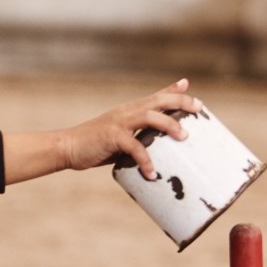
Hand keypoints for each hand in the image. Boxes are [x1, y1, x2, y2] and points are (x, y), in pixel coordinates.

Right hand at [59, 79, 202, 179]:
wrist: (68, 147)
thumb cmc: (95, 144)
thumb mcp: (119, 135)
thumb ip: (137, 135)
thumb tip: (155, 146)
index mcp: (129, 110)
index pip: (156, 96)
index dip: (175, 93)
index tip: (194, 96)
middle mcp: (126, 111)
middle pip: (158, 101)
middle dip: (180, 102)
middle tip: (199, 109)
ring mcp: (119, 122)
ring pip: (150, 116)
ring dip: (169, 125)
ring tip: (184, 138)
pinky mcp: (112, 136)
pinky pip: (135, 147)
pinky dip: (146, 160)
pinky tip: (152, 173)